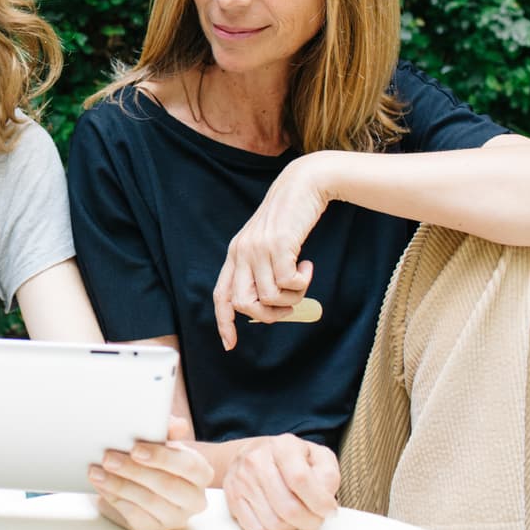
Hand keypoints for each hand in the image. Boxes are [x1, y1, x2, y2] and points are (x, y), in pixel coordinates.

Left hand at [89, 416, 212, 529]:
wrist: (140, 481)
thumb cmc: (154, 458)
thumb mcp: (162, 440)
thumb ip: (168, 430)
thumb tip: (177, 425)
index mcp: (200, 473)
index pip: (189, 466)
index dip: (162, 457)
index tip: (135, 449)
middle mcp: (193, 499)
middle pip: (167, 485)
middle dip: (134, 470)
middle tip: (108, 458)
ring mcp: (175, 517)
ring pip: (148, 501)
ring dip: (119, 484)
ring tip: (98, 471)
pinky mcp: (154, 529)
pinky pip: (134, 515)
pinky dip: (114, 497)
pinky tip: (101, 485)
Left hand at [213, 153, 332, 349]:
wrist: (303, 185)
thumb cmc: (290, 219)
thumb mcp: (270, 245)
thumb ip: (264, 270)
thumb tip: (269, 307)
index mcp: (235, 254)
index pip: (221, 295)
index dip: (224, 322)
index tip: (230, 344)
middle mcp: (241, 252)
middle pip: (243, 304)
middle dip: (269, 315)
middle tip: (290, 304)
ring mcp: (257, 248)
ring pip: (269, 297)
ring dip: (292, 298)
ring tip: (302, 278)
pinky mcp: (277, 244)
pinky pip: (287, 283)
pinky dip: (301, 282)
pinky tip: (308, 266)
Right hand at [222, 434, 339, 529]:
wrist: (255, 454)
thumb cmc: (291, 459)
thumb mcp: (317, 456)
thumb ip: (328, 475)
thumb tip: (325, 500)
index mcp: (282, 446)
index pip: (301, 479)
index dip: (319, 502)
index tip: (329, 510)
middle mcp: (257, 460)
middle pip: (289, 507)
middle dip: (310, 521)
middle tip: (315, 518)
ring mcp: (242, 479)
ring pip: (274, 523)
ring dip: (292, 526)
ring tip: (296, 514)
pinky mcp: (232, 497)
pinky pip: (257, 529)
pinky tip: (278, 516)